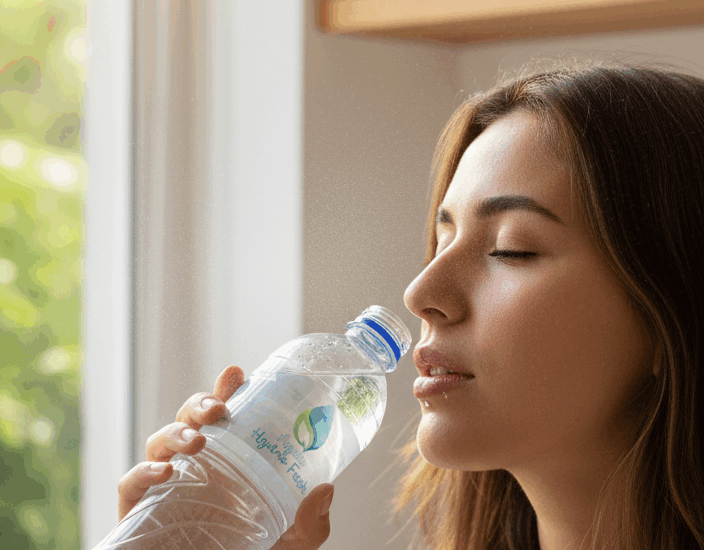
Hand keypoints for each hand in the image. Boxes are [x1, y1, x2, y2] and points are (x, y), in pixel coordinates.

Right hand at [116, 365, 333, 548]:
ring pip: (159, 441)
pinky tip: (165, 472)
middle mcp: (196, 465)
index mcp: (230, 459)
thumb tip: (326, 490)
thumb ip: (310, 520)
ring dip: (176, 432)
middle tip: (219, 408)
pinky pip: (130, 483)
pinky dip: (143, 472)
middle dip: (200, 404)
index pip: (224, 415)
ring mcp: (166, 485)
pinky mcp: (141, 510)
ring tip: (197, 440)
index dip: (226, 390)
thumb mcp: (295, 538)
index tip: (236, 373)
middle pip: (190, 418)